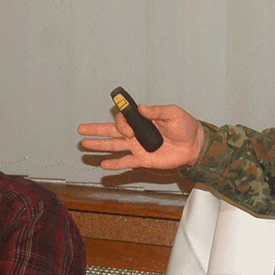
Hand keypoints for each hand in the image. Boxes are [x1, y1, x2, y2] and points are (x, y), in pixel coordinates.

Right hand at [78, 104, 205, 169]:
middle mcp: (137, 133)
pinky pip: (126, 162)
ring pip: (114, 146)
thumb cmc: (185, 126)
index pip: (123, 120)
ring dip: (99, 146)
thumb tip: (141, 108)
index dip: (121, 125)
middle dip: (95, 130)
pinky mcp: (143, 160)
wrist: (194, 145)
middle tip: (80, 130)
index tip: (128, 131)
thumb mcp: (173, 113)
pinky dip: (115, 165)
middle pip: (111, 131)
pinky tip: (103, 165)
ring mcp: (138, 147)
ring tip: (84, 145)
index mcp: (142, 120)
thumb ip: (157, 111)